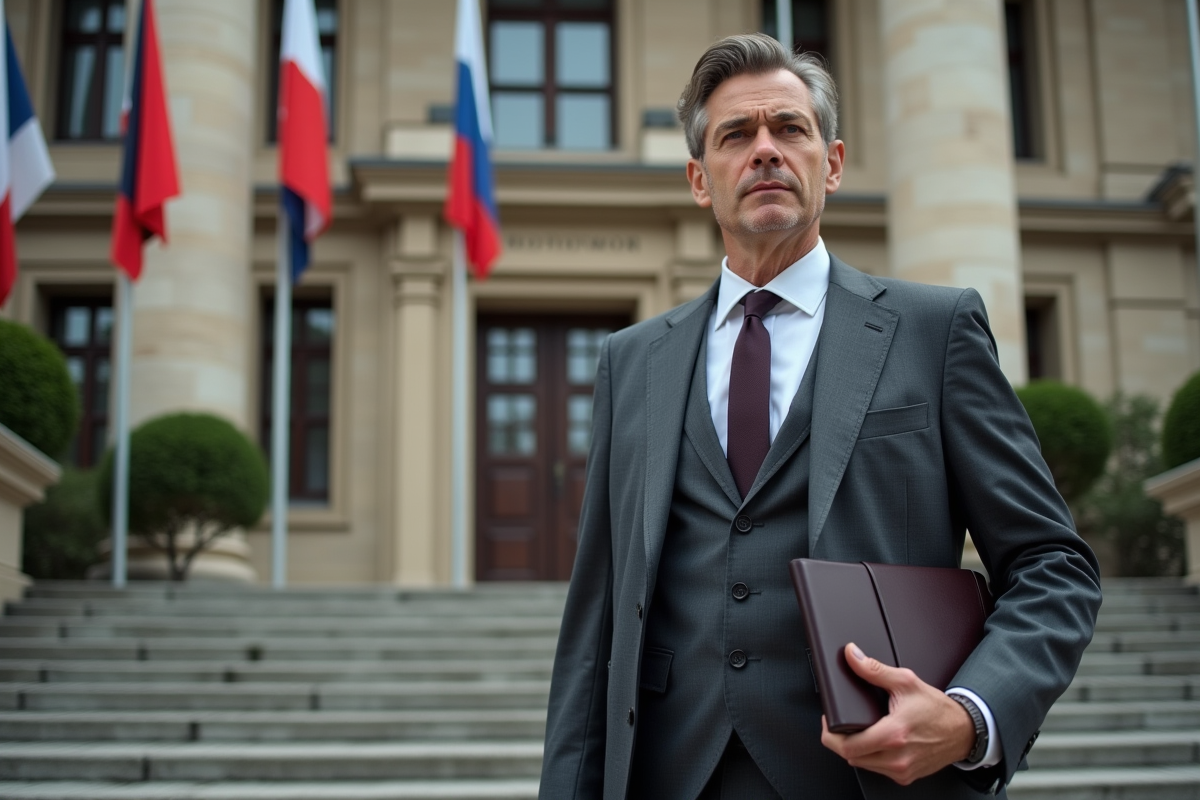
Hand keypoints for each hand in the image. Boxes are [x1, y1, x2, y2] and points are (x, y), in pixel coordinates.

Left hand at [820, 642, 975, 784]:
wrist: (963, 730)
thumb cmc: (938, 709)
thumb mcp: (905, 682)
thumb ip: (874, 670)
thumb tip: (853, 656)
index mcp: (893, 734)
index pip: (847, 746)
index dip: (830, 734)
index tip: (829, 721)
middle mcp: (897, 757)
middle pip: (851, 757)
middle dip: (840, 740)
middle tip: (840, 725)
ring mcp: (902, 770)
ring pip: (862, 765)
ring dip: (856, 750)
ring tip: (860, 731)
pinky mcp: (906, 776)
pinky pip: (877, 770)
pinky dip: (871, 757)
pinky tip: (875, 742)